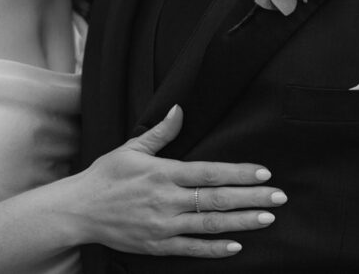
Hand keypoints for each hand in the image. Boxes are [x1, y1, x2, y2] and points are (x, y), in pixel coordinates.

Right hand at [64, 105, 285, 257]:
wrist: (79, 210)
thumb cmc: (106, 176)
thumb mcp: (131, 149)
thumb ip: (160, 133)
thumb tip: (179, 110)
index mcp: (163, 173)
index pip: (209, 172)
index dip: (238, 173)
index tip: (263, 173)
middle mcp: (166, 200)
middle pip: (217, 199)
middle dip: (251, 198)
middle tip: (279, 197)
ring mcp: (163, 225)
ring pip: (210, 224)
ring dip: (242, 222)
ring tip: (267, 219)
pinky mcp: (157, 245)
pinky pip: (192, 248)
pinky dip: (215, 248)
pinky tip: (236, 245)